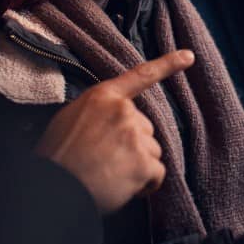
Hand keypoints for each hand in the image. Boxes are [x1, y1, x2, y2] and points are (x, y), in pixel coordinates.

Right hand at [35, 49, 194, 212]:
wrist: (54, 188)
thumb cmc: (58, 157)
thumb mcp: (70, 118)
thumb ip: (99, 111)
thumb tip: (111, 119)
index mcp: (104, 96)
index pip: (141, 75)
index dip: (168, 64)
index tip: (189, 56)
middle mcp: (123, 111)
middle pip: (146, 128)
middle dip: (132, 145)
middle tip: (106, 160)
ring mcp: (134, 135)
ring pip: (152, 151)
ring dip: (138, 165)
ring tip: (110, 175)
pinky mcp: (143, 163)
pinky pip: (158, 173)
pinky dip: (146, 184)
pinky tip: (125, 188)